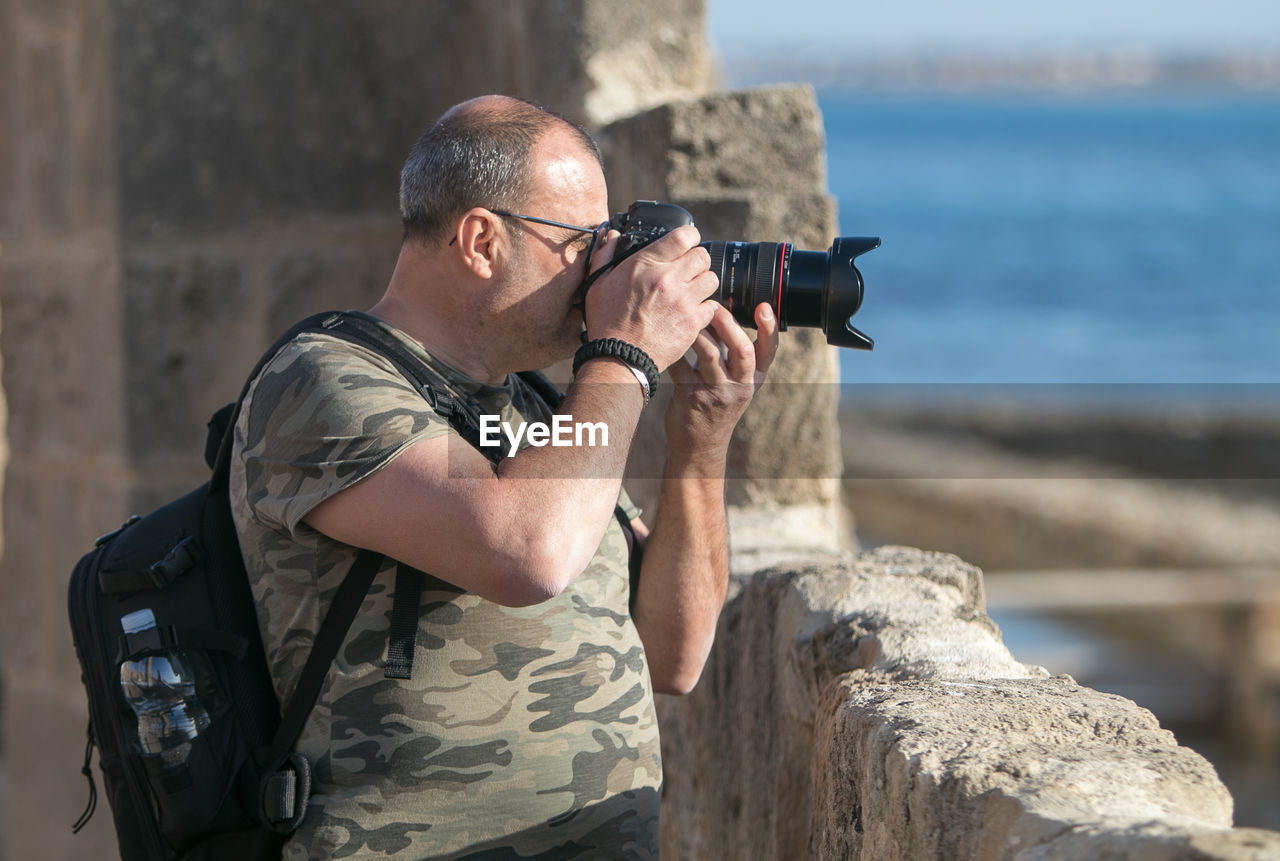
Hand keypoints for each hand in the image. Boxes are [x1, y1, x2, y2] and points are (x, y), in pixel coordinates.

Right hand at [583, 225, 719, 371]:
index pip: (684, 236)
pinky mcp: (692, 322)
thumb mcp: (597, 283)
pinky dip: (704, 309)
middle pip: (703, 256)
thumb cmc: (606, 321)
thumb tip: (611, 236)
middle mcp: (668, 278)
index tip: (687, 243)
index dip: (690, 236)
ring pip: (711, 279)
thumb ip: (605, 255)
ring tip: (691, 292)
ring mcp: (683, 301)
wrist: (618, 358)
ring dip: (703, 284)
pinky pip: (712, 306)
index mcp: (646, 264)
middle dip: (697, 262)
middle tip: (688, 272)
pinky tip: (691, 313)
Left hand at [664, 302, 778, 457]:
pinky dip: (674, 348)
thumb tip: (721, 312)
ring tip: (687, 316)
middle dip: (726, 322)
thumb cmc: (717, 406)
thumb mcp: (737, 383)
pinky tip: (666, 338)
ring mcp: (716, 394)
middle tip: (712, 305)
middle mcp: (740, 386)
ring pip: (709, 353)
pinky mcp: (690, 398)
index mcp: (754, 379)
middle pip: (741, 349)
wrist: (700, 447)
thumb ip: (734, 354)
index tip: (763, 306)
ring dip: (697, 331)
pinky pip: (681, 364)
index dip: (769, 327)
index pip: (768, 350)